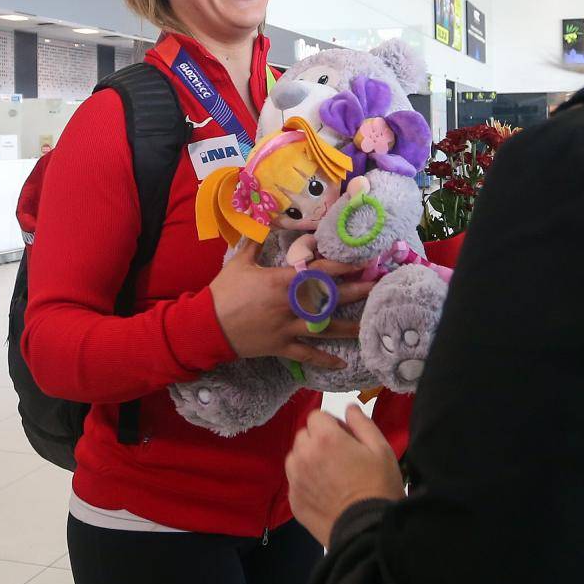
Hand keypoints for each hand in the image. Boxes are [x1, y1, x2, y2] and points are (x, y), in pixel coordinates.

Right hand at [210, 239, 374, 368]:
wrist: (205, 326)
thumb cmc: (223, 292)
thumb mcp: (240, 263)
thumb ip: (256, 242)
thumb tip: (267, 220)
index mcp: (282, 282)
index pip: (318, 272)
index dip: (342, 267)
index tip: (362, 262)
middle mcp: (290, 304)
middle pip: (328, 298)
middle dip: (355, 292)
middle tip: (377, 288)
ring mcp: (287, 327)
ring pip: (323, 328)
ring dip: (348, 327)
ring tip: (369, 326)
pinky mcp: (281, 347)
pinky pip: (306, 354)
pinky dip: (323, 359)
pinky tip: (342, 362)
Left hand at [286, 404, 403, 545]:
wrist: (367, 530)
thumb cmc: (379, 486)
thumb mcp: (381, 449)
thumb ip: (362, 423)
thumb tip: (349, 407)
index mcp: (325, 438)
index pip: (316, 416)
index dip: (332, 424)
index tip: (346, 437)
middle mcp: (304, 455)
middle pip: (304, 435)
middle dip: (318, 439)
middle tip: (340, 456)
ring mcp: (295, 479)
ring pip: (296, 457)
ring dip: (308, 459)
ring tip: (330, 475)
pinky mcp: (293, 500)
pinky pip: (295, 480)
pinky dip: (306, 481)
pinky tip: (325, 492)